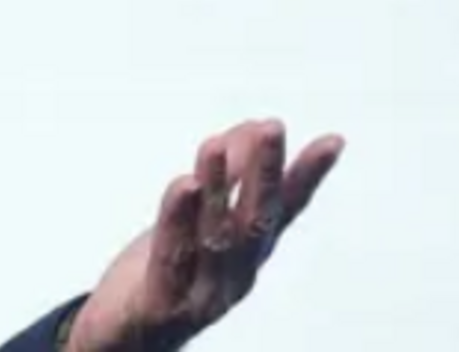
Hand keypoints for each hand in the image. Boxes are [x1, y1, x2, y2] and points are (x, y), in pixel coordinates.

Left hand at [65, 119, 343, 351]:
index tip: (333, 141)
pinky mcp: (164, 305)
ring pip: (215, 237)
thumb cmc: (168, 270)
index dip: (308, 176)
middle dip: (264, 174)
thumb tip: (253, 127)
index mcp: (248, 252)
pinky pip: (172, 258)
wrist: (125, 335)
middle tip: (272, 128)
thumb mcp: (200, 217)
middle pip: (256, 222)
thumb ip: (229, 176)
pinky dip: (179, 219)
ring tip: (215, 144)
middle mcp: (235, 274)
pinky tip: (184, 185)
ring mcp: (203, 293)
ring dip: (218, 189)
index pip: (283, 210)